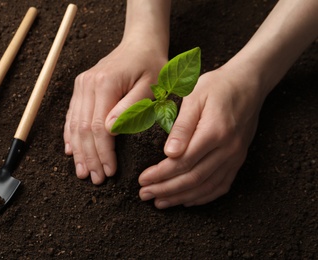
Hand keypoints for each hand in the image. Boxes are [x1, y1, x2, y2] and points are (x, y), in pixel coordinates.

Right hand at [64, 41, 166, 183]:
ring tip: (82, 172)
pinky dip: (71, 136)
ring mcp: (81, 86)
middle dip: (89, 157)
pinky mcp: (81, 88)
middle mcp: (87, 85)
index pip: (97, 127)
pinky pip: (71, 116)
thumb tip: (109, 130)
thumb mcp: (150, 86)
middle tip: (95, 179)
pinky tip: (71, 151)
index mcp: (104, 84)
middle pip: (82, 129)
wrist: (139, 43)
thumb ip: (131, 108)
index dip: (102, 152)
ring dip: (78, 151)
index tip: (110, 171)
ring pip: (74, 125)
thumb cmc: (151, 66)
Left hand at [138, 67, 263, 207]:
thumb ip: (182, 126)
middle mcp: (227, 149)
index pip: (183, 162)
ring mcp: (235, 157)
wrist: (248, 84)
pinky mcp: (238, 160)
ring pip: (206, 187)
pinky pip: (221, 185)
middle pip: (193, 179)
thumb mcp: (194, 97)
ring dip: (181, 197)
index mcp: (214, 132)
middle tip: (144, 194)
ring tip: (160, 202)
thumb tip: (169, 153)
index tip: (142, 180)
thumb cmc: (216, 87)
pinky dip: (203, 197)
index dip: (160, 174)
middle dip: (166, 190)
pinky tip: (187, 201)